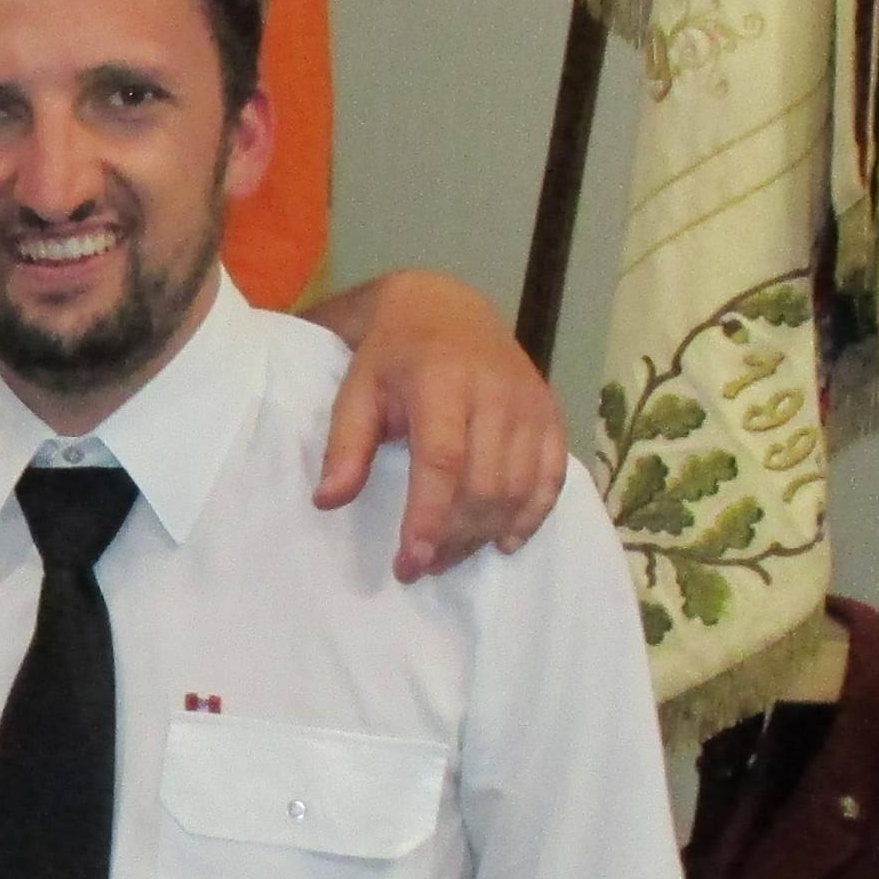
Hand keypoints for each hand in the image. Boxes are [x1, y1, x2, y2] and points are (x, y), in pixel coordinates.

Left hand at [305, 271, 569, 580]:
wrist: (446, 311)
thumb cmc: (393, 358)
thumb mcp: (356, 391)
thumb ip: (345, 446)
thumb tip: (327, 501)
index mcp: (443, 381)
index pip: (443, 460)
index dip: (429, 516)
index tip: (411, 562)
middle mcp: (496, 392)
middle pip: (485, 483)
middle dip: (453, 537)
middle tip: (421, 567)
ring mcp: (530, 403)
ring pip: (519, 487)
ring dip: (485, 534)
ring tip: (449, 557)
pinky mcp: (550, 414)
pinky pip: (551, 476)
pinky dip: (531, 516)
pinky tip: (502, 541)